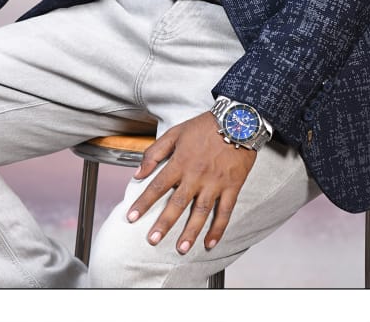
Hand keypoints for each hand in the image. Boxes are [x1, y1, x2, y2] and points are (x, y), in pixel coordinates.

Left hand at [126, 111, 255, 253]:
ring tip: (182, 248)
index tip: (131, 217)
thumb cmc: (204, 126)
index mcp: (181, 161)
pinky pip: (225, 211)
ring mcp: (215, 183)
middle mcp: (196, 175)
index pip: (158, 185)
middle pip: (178, 203)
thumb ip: (154, 152)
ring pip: (201, 211)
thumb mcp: (175, 133)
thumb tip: (137, 173)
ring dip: (191, 231)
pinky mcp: (232, 186)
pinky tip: (211, 243)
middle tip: (153, 240)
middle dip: (164, 223)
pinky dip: (218, 228)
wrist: (238, 120)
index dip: (144, 202)